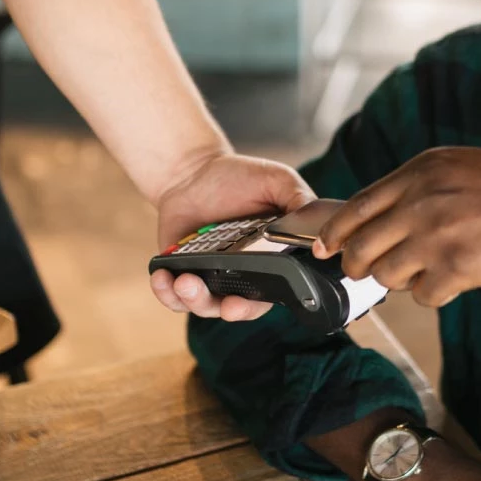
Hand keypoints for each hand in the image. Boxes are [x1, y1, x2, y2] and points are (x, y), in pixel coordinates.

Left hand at [148, 151, 314, 321]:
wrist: (194, 169)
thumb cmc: (241, 177)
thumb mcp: (278, 181)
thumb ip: (300, 202)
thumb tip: (319, 230)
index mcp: (268, 262)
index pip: (268, 295)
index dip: (256, 305)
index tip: (244, 304)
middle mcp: (239, 276)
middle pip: (236, 309)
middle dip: (228, 311)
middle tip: (224, 306)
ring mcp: (208, 277)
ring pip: (202, 306)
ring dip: (192, 300)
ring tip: (183, 282)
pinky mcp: (179, 272)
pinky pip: (172, 295)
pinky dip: (165, 292)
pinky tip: (161, 279)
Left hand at [313, 147, 480, 306]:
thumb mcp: (457, 166)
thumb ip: (416, 187)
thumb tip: (375, 218)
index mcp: (419, 172)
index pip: (356, 207)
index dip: (334, 233)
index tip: (323, 247)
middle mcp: (421, 201)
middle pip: (361, 247)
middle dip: (356, 266)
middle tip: (364, 273)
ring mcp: (437, 235)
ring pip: (387, 276)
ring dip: (401, 281)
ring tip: (427, 270)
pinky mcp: (458, 267)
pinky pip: (423, 296)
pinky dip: (434, 294)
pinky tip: (455, 280)